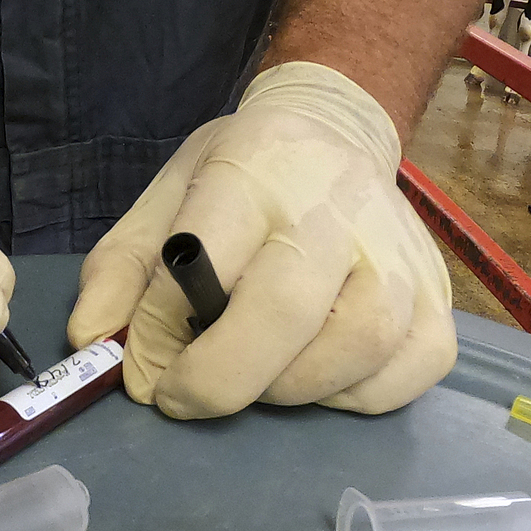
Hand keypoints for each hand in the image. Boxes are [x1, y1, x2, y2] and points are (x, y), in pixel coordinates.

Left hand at [67, 61, 454, 417]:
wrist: (335, 134)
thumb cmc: (242, 178)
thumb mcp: (166, 198)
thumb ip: (121, 268)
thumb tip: (92, 340)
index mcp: (254, 171)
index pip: (206, 260)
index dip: (168, 335)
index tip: (150, 375)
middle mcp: (336, 207)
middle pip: (286, 312)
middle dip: (224, 378)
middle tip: (191, 395)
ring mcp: (399, 253)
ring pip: (357, 350)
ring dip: (291, 389)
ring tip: (259, 375)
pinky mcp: (438, 297)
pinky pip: (405, 373)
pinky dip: (355, 396)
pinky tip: (319, 375)